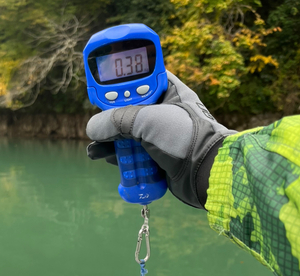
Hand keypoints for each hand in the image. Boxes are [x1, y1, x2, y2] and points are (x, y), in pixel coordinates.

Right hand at [86, 71, 235, 208]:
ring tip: (94, 149)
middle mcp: (163, 111)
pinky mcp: (156, 157)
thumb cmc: (185, 137)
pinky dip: (118, 157)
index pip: (139, 78)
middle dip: (109, 119)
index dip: (120, 81)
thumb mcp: (148, 120)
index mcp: (168, 91)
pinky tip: (106, 158)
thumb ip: (116, 120)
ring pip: (127, 134)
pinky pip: (132, 154)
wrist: (206, 172)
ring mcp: (159, 136)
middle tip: (96, 125)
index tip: (102, 88)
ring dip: (109, 141)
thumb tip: (93, 128)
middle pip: (127, 110)